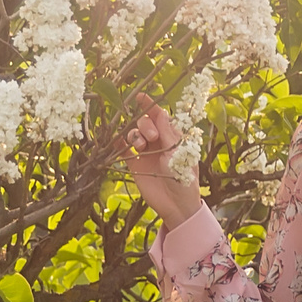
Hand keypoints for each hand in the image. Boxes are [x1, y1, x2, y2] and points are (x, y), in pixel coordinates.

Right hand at [119, 93, 203, 230]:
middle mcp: (157, 142)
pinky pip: (122, 149)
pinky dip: (118, 143)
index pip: (159, 115)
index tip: (139, 97)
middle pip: (144, 123)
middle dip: (145, 125)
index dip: (149, 105)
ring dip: (134, 135)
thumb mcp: (178, 153)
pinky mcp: (134, 164)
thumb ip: (168, 133)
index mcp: (172, 136)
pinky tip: (117, 142)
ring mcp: (145, 152)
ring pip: (133, 134)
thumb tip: (161, 112)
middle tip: (152, 138)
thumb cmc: (183, 178)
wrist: (176, 204)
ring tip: (141, 147)